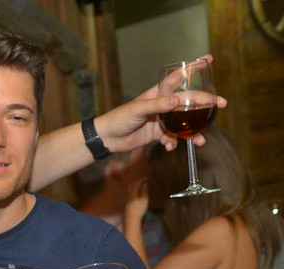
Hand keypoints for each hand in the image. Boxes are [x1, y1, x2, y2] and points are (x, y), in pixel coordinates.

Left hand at [95, 56, 226, 153]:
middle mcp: (163, 104)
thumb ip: (158, 105)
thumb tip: (178, 101)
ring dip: (193, 132)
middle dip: (206, 103)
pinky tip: (170, 147)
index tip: (208, 59)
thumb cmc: (119, 118)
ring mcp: (162, 119)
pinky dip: (173, 143)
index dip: (193, 68)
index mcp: (158, 93)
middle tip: (222, 104)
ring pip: (184, 123)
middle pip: (189, 102)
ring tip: (202, 140)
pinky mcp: (158, 134)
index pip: (178, 77)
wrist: (107, 138)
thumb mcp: (138, 109)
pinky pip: (171, 138)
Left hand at [122, 178, 148, 232]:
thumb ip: (144, 191)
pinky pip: (129, 193)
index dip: (141, 180)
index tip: (147, 178)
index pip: (136, 183)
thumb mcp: (144, 200)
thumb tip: (144, 184)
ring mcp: (126, 200)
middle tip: (143, 180)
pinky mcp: (126, 204)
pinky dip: (133, 190)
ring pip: (129, 190)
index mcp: (133, 193)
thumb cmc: (139, 210)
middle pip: (131, 185)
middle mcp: (128, 195)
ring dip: (134, 185)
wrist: (131, 220)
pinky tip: (136, 193)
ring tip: (140, 185)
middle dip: (137, 181)